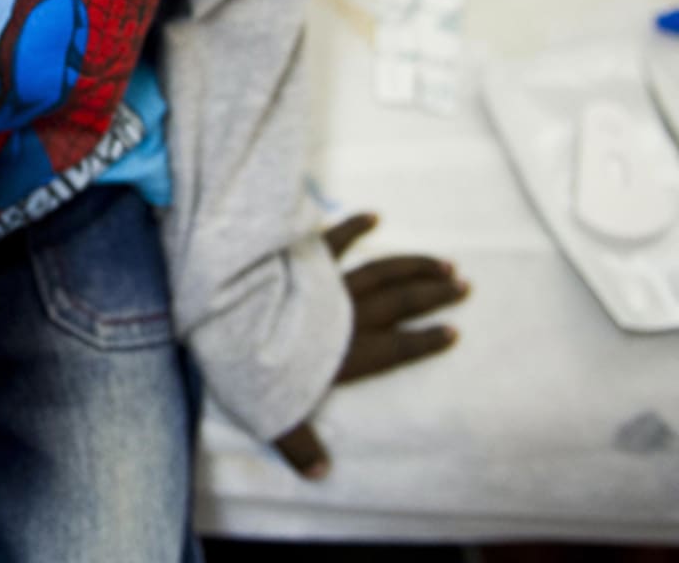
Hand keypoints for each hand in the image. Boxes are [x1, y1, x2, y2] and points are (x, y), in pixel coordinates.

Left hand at [273, 213, 468, 478]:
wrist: (224, 312)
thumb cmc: (247, 364)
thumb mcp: (273, 413)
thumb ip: (300, 444)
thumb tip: (319, 475)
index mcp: (346, 354)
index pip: (398, 348)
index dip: (427, 340)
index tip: (455, 332)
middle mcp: (346, 315)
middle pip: (400, 302)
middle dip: (434, 294)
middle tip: (465, 284)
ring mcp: (326, 282)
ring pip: (382, 270)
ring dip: (414, 265)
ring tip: (444, 262)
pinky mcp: (301, 257)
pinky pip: (334, 238)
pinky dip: (354, 225)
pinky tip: (374, 216)